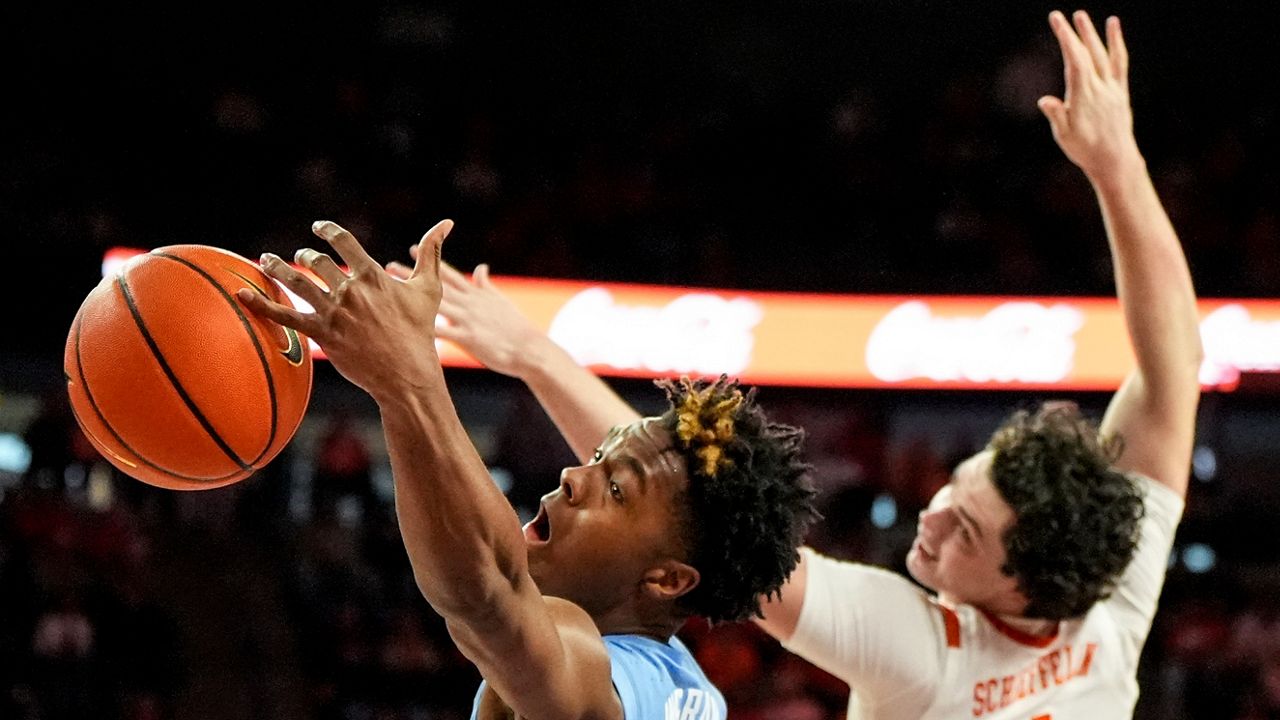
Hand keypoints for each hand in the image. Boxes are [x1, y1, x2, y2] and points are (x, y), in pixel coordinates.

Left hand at [239, 219, 453, 399]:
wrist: (407, 372)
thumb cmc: (420, 331)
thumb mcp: (428, 288)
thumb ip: (432, 252)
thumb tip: (446, 223)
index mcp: (372, 275)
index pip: (343, 241)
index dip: (327, 231)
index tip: (319, 228)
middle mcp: (350, 290)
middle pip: (316, 261)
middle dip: (305, 256)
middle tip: (300, 257)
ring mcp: (334, 312)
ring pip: (296, 282)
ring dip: (277, 268)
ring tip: (266, 260)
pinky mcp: (322, 334)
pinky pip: (284, 315)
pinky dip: (260, 304)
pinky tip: (242, 294)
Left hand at [389, 251, 547, 379]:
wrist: (530, 349)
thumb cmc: (516, 327)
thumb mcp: (501, 300)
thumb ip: (486, 284)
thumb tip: (480, 267)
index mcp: (476, 293)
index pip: (448, 272)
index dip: (430, 258)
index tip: (411, 248)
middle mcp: (469, 302)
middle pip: (435, 285)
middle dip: (411, 275)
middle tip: (388, 266)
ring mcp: (467, 319)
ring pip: (435, 304)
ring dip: (412, 298)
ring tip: (390, 293)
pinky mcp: (468, 338)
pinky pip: (442, 332)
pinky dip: (424, 330)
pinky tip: (405, 328)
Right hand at [1038, 10, 1142, 180]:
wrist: (1115, 159)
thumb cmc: (1085, 150)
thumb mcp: (1065, 137)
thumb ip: (1057, 116)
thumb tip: (1045, 101)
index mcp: (1084, 97)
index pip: (1074, 61)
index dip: (1066, 38)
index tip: (1057, 20)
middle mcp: (1100, 88)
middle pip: (1087, 54)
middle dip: (1073, 33)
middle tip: (1062, 15)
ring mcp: (1112, 88)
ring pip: (1102, 55)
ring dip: (1092, 34)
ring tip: (1081, 16)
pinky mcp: (1120, 90)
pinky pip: (1119, 62)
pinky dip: (1116, 43)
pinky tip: (1113, 26)